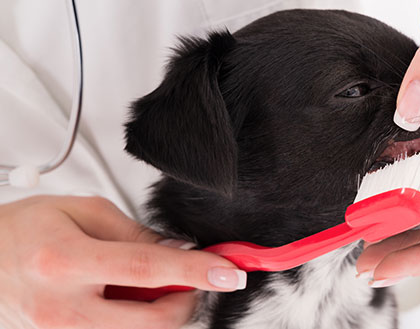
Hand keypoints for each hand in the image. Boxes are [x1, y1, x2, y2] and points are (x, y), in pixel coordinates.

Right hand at [0, 196, 243, 328]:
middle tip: (192, 279)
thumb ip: (135, 233)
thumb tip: (180, 252)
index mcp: (66, 262)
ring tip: (148, 284)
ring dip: (161, 312)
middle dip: (187, 300)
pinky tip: (123, 298)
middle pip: (152, 320)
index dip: (196, 272)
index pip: (148, 269)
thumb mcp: (81, 211)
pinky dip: (134, 319)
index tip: (230, 272)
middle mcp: (62, 308)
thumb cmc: (22, 231)